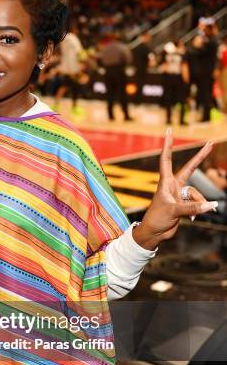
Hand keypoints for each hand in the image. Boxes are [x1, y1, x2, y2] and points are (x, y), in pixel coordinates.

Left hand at [133, 129, 216, 250]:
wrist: (154, 233)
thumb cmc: (156, 219)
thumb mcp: (174, 211)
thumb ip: (193, 208)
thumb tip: (211, 205)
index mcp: (165, 182)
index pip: (166, 159)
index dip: (168, 145)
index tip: (169, 131)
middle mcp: (173, 186)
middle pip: (189, 169)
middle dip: (200, 158)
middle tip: (210, 143)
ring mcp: (179, 195)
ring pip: (196, 193)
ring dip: (198, 203)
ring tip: (192, 214)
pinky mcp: (184, 205)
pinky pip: (198, 203)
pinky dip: (199, 209)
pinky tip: (193, 218)